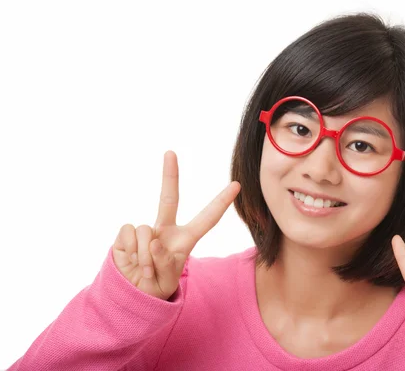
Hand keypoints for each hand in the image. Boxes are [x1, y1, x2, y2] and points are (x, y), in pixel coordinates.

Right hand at [112, 150, 240, 299]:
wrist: (133, 294)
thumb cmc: (157, 284)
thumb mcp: (168, 279)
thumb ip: (164, 261)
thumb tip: (153, 241)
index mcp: (185, 239)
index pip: (208, 219)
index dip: (221, 203)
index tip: (237, 185)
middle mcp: (166, 230)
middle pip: (169, 198)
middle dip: (169, 175)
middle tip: (170, 152)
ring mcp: (145, 230)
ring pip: (145, 232)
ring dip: (144, 257)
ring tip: (145, 270)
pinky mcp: (126, 234)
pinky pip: (129, 234)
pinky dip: (131, 252)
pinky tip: (132, 263)